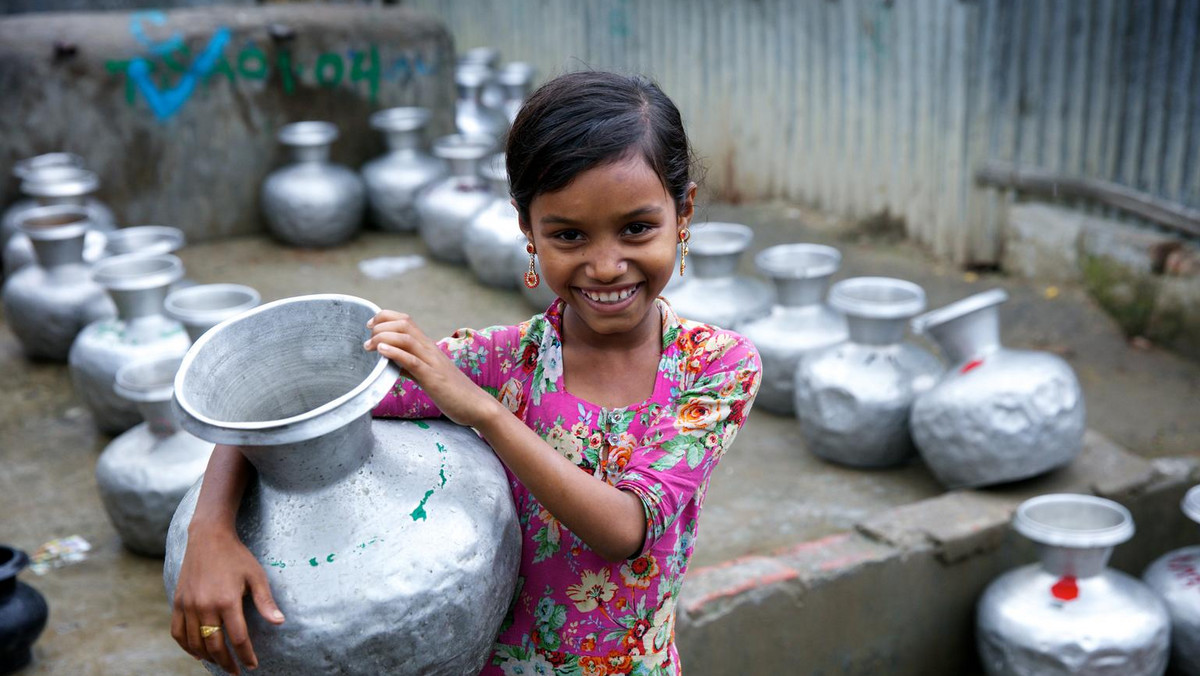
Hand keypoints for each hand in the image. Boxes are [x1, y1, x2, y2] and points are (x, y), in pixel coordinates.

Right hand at [170, 523, 284, 673]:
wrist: (208, 537)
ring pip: (195, 643)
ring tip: (219, 663)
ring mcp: (188, 605)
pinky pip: (177, 632)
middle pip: (215, 645)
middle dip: (226, 662)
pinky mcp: (178, 602)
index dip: (245, 655)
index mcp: (227, 600)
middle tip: (235, 671)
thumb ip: (265, 601)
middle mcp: (205, 606)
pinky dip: (186, 647)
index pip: (237, 638)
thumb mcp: (256, 576)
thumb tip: (279, 622)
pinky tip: (197, 653)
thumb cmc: (236, 556)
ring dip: (207, 657)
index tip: (251, 665)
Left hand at [364, 310, 497, 426]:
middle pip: (404, 323)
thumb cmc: (453, 392)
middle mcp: (430, 349)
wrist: (477, 406)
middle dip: (380, 325)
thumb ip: (410, 366)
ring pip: (406, 338)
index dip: (385, 317)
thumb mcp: (427, 375)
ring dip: (383, 337)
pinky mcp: (433, 378)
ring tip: (369, 346)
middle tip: (367, 339)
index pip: (406, 320)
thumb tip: (391, 361)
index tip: (370, 326)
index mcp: (429, 347)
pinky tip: (382, 351)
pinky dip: (395, 353)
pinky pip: (412, 361)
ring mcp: (432, 362)